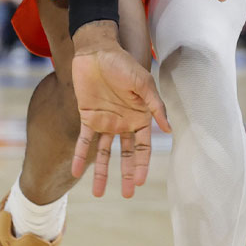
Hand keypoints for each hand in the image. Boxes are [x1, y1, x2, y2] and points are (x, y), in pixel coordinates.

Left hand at [69, 25, 170, 198]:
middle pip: (126, 155)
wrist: (95, 50)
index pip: (143, 147)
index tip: (140, 182)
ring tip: (98, 193)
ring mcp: (105, 121)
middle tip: (127, 195)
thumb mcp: (143, 82)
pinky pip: (83, 142)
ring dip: (102, 172)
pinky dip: (80, 156)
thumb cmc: (122, 63)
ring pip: (104, 153)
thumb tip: (169, 130)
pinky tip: (76, 172)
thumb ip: (155, 105)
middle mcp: (124, 122)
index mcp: (140, 116)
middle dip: (126, 174)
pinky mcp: (87, 117)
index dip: (142, 164)